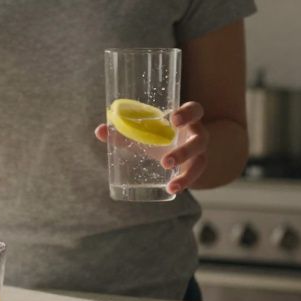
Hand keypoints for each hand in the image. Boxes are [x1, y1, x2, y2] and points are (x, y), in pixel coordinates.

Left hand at [94, 101, 208, 193]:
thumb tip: (100, 131)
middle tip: (165, 161)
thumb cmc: (160, 133)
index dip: (187, 113)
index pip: (194, 110)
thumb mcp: (146, 130)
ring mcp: (199, 152)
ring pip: (201, 162)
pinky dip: (184, 184)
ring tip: (171, 186)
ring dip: (187, 175)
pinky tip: (172, 190)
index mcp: (186, 118)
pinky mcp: (195, 167)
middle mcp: (196, 134)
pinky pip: (195, 177)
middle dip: (184, 151)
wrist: (179, 146)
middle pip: (200, 140)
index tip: (174, 120)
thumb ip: (124, 129)